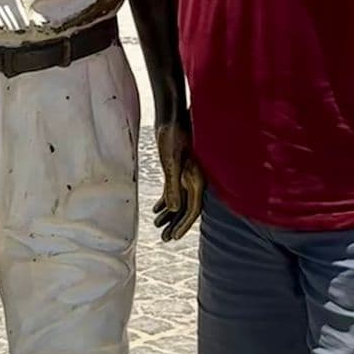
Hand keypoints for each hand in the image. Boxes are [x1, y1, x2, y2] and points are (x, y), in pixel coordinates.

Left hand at [152, 118, 204, 241]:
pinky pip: (174, 190)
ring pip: (180, 200)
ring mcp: (188, 174)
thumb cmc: (173, 135)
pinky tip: (156, 209)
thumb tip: (172, 209)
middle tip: (164, 238)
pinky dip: (166, 201)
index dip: (183, 225)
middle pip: (187, 208)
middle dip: (176, 224)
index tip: (173, 237)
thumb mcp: (171, 161)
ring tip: (158, 227)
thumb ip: (173, 185)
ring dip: (170, 215)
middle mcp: (196, 179)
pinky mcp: (180, 168)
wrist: (173, 114)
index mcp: (197, 179)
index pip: (193, 209)